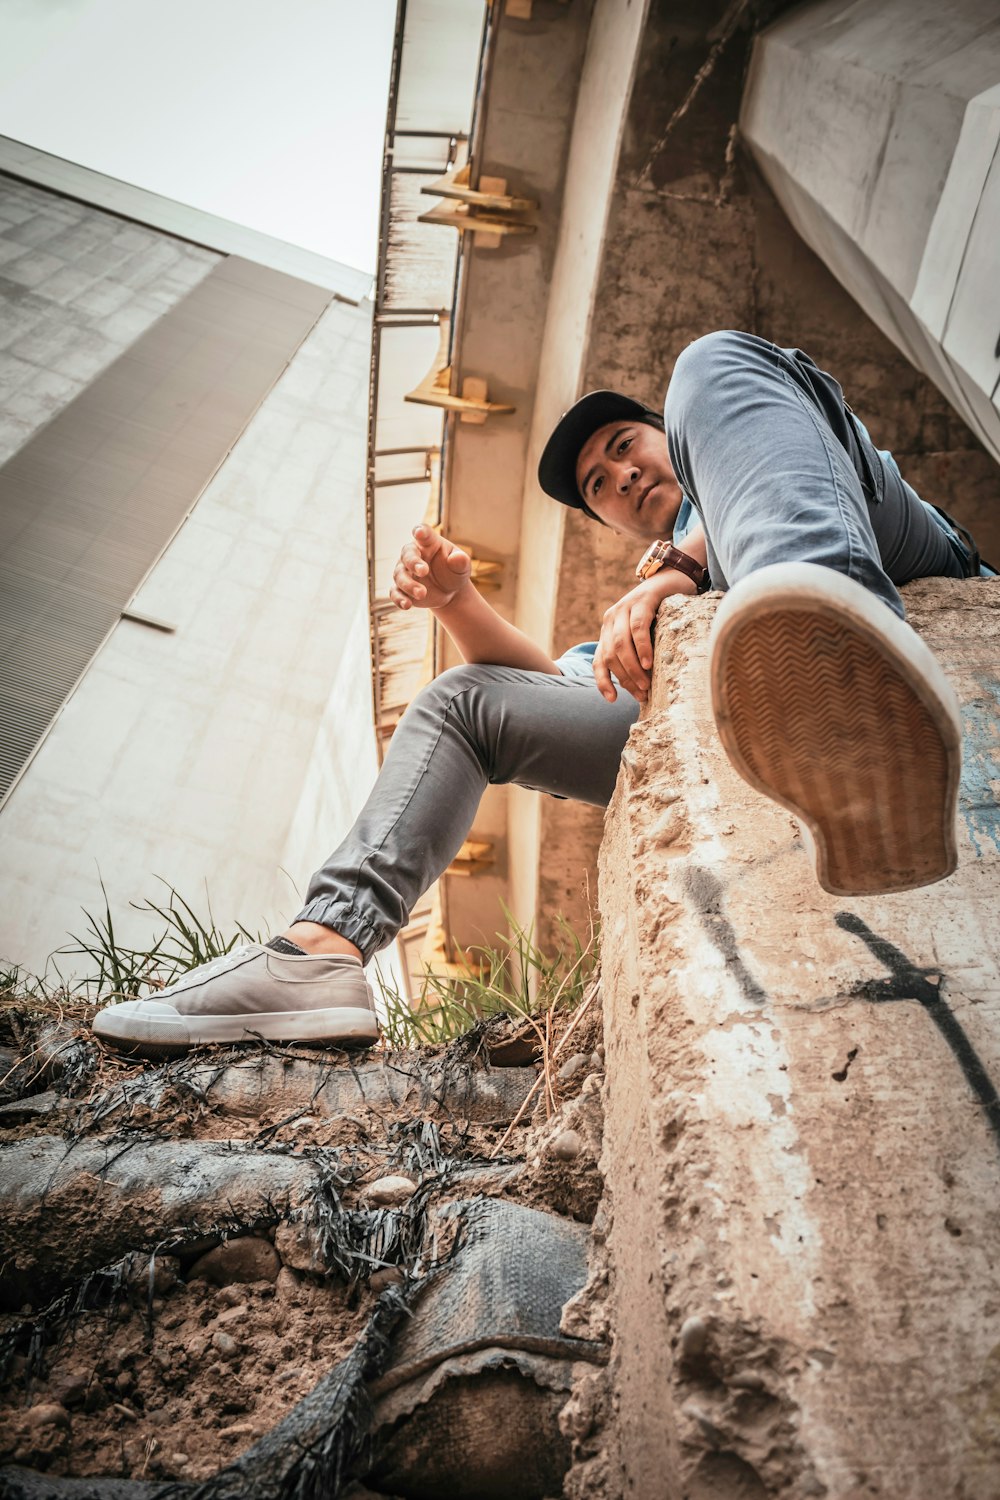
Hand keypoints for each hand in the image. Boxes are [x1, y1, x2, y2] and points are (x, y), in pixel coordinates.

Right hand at [390, 525, 471, 611]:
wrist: (449, 591)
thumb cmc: (454, 571)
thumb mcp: (462, 567)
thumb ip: (461, 561)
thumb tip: (457, 558)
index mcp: (429, 543)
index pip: (423, 533)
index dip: (420, 531)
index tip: (419, 532)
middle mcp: (414, 555)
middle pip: (407, 554)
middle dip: (413, 562)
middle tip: (424, 571)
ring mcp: (405, 571)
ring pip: (399, 575)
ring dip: (409, 584)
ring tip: (422, 594)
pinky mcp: (401, 588)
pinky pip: (395, 592)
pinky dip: (399, 598)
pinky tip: (406, 605)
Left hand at [593, 571, 695, 702]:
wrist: (673, 578)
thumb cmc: (661, 612)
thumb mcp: (643, 634)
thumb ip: (636, 653)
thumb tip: (640, 688)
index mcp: (608, 629)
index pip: (599, 660)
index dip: (603, 681)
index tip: (612, 700)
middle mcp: (611, 619)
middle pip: (610, 655)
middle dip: (624, 678)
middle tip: (641, 694)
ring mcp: (624, 607)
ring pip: (620, 644)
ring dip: (632, 668)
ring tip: (645, 684)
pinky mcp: (641, 600)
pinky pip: (637, 627)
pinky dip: (641, 647)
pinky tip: (648, 663)